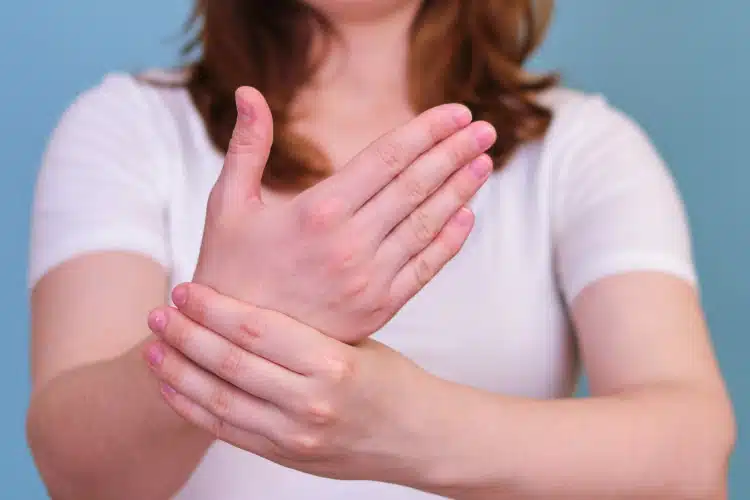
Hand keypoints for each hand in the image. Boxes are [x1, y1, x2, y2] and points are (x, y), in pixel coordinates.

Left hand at [145, 283, 442, 484]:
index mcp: (333, 362)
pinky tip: (171, 386)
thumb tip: (241, 305)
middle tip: (159, 313)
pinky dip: (193, 407)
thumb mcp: (355, 341)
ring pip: (219, 400)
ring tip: (153, 347)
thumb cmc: (391, 380)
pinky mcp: (285, 455)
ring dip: (178, 372)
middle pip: (229, 363)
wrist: (416, 437)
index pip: (255, 330)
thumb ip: (300, 331)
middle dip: (186, 335)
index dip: (213, 308)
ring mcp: (295, 435)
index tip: (186, 290)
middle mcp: (310, 401)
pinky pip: (227, 431)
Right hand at [194, 87, 495, 342]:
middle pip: (416, 186)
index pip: (388, 158)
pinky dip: (449, 240)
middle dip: (455, 152)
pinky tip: (468, 215)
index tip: (458, 111)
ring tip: (484, 162)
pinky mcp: (379, 308)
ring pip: (427, 224)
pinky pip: (425, 269)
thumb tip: (248, 91)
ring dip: (461, 190)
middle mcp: (351, 244)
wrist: (235, 346)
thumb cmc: (228, 268)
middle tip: (486, 129)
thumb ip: (247, 147)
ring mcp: (369, 279)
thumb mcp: (227, 205)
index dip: (427, 131)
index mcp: (317, 211)